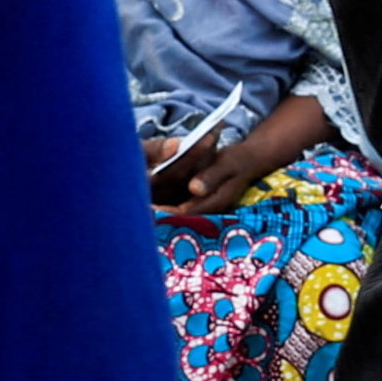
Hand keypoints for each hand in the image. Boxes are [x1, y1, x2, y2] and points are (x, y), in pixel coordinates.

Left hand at [150, 93, 330, 219]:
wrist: (249, 163)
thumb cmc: (238, 161)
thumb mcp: (227, 163)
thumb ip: (211, 177)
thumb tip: (194, 189)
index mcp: (214, 202)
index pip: (184, 212)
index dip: (164, 212)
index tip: (144, 208)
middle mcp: (206, 210)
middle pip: (177, 219)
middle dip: (156, 217)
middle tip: (132, 214)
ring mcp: (201, 209)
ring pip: (175, 217)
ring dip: (157, 214)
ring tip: (134, 212)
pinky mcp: (196, 205)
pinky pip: (177, 210)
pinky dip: (163, 207)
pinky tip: (146, 204)